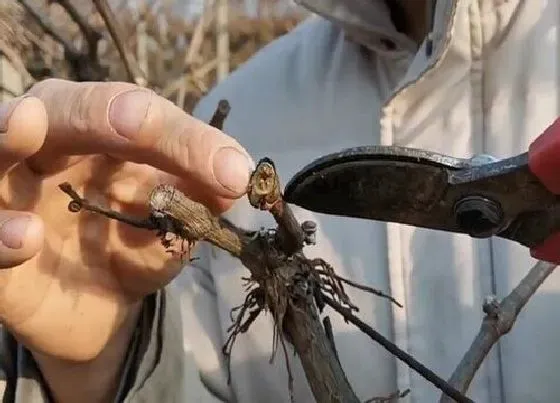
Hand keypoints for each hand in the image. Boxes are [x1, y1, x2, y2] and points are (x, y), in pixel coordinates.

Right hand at [0, 79, 252, 360]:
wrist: (101, 307)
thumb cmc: (135, 247)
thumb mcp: (173, 223)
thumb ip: (199, 197)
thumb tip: (238, 175)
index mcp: (99, 133)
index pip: (137, 117)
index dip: (184, 140)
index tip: (233, 173)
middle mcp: (48, 149)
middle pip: (62, 109)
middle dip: (96, 112)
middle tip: (134, 121)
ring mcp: (10, 193)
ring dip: (4, 136)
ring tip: (27, 124)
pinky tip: (28, 237)